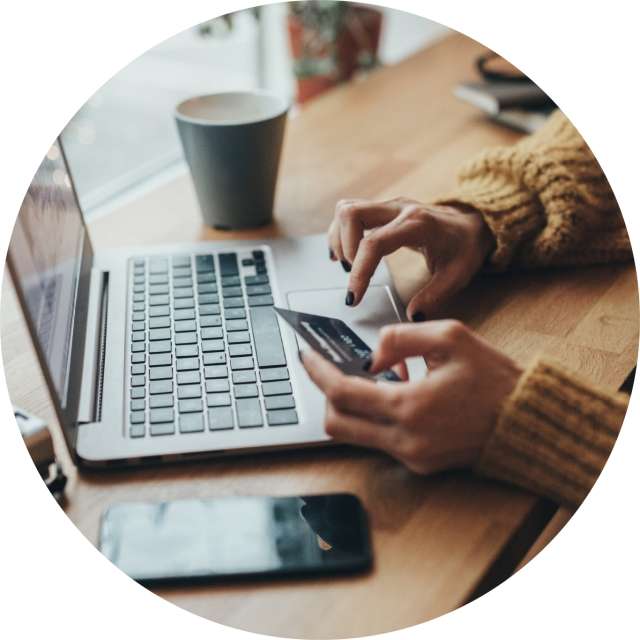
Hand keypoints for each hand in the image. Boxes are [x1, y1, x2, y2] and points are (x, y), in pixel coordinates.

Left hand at [301, 320, 521, 474]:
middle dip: (326, 394)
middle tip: (330, 369)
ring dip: (351, 406)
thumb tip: (371, 355)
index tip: (306, 356)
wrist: (526, 421)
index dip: (318, 372)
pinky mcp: (419, 465)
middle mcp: (405, 439)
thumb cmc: (494, 379)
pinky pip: (379, 441)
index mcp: (410, 407)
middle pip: (336, 424)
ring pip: (354, 435)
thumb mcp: (451, 337)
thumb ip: (401, 337)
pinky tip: (394, 394)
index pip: (342, 393)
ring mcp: (411, 457)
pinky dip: (375, 417)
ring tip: (373, 377)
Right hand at [328, 197, 494, 319]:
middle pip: (352, 214)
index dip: (359, 271)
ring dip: (339, 238)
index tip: (354, 297)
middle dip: (344, 247)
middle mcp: (399, 209)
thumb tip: (412, 316)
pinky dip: (341, 233)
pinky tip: (345, 254)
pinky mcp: (382, 209)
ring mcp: (389, 205)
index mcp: (417, 225)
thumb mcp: (457, 276)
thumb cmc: (464, 247)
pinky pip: (351, 212)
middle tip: (352, 274)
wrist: (472, 223)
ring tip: (349, 265)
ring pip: (347, 209)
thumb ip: (434, 296)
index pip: (374, 243)